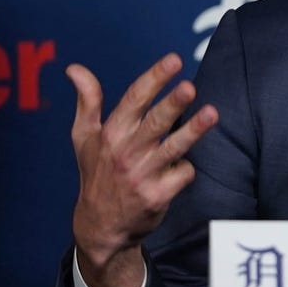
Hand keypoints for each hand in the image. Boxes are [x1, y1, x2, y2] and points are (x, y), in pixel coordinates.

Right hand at [68, 53, 218, 286]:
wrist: (99, 226)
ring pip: (173, 147)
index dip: (155, 78)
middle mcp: (126, 152)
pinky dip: (187, 167)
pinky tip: (184, 165)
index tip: (174, 60)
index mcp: (111, 133)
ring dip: (193, 130)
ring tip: (212, 113)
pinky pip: (182, 174)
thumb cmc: (96, 173)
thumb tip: (75, 68)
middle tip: (189, 86)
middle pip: (154, 122)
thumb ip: (87, 101)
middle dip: (172, 103)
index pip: (134, 99)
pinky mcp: (157, 196)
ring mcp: (142, 175)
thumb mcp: (84, 137)